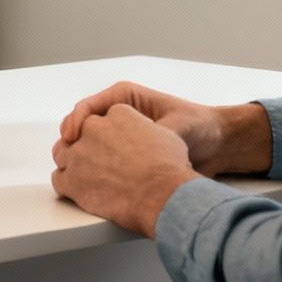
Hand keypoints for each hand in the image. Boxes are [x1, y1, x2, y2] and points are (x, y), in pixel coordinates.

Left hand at [51, 104, 197, 237]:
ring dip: (71, 163)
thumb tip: (146, 136)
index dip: (105, 135)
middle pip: (78, 133)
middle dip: (84, 146)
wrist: (162, 195)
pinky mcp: (71, 180)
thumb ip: (146, 129)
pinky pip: (58, 179)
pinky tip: (76, 190)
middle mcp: (94, 129)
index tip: (110, 147)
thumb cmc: (168, 169)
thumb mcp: (165, 134)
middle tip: (95, 161)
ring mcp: (79, 154)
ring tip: (83, 175)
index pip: (102, 119)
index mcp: (118, 113)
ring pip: (63, 154)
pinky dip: (66, 185)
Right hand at [60, 81, 269, 176]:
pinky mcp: (122, 156)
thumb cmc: (197, 127)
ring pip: (86, 146)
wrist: (214, 144)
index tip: (73, 136)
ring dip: (80, 158)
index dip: (77, 122)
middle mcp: (117, 115)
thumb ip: (155, 135)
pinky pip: (99, 162)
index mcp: (125, 98)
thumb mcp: (175, 126)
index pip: (89, 107)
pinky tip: (91, 183)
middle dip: (72, 143)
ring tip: (75, 172)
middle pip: (81, 127)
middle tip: (67, 158)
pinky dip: (92, 171)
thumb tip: (139, 148)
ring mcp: (118, 136)